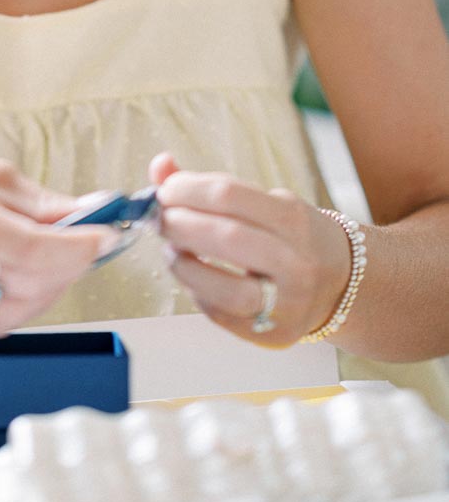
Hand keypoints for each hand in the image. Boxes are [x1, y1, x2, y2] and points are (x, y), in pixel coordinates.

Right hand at [0, 142, 121, 337]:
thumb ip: (38, 201)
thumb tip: (90, 211)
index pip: (31, 249)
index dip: (76, 249)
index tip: (103, 238)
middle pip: (28, 284)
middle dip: (68, 267)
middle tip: (82, 246)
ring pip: (15, 311)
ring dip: (46, 289)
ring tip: (48, 260)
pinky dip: (15, 305)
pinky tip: (13, 278)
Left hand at [148, 152, 352, 346]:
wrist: (342, 284)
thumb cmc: (291, 236)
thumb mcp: (264, 202)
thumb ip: (210, 187)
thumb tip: (159, 166)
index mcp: (293, 219)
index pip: (229, 195)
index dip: (187, 189)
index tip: (166, 189)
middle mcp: (296, 262)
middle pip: (225, 238)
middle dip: (180, 224)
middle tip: (161, 218)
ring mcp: (288, 303)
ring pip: (223, 287)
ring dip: (183, 264)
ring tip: (173, 249)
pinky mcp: (274, 335)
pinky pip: (222, 315)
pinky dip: (197, 292)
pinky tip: (193, 276)